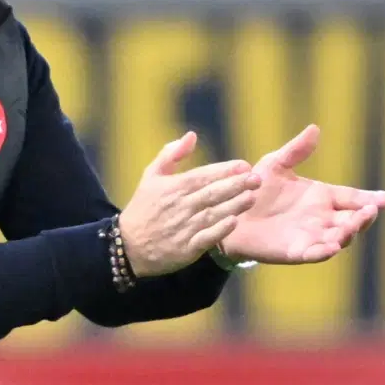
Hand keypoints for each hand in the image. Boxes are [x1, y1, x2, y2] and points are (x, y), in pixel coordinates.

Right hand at [118, 132, 261, 277]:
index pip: (202, 175)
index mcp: (173, 187)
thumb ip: (171, 154)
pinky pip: (206, 237)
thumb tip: (191, 136)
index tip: (244, 165)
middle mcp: (180, 206)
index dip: (224, 170)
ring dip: (233, 205)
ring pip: (212, 214)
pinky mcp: (186, 248)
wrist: (128, 246)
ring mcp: (183, 228)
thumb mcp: (150, 176)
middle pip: (211, 193)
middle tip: (256, 178)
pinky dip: (219, 230)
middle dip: (235, 185)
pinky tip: (234, 222)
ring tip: (252, 197)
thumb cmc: (143, 208)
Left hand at [218, 124, 384, 264]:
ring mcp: (310, 236)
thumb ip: (296, 151)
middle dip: (363, 218)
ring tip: (349, 227)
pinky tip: (331, 247)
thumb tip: (314, 128)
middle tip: (370, 211)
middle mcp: (322, 219)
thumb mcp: (276, 164)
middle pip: (352, 220)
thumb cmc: (255, 189)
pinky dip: (323, 251)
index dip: (371, 199)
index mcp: (322, 197)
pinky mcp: (294, 251)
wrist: (230, 211)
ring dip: (346, 234)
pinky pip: (313, 253)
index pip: (353, 198)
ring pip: (338, 238)